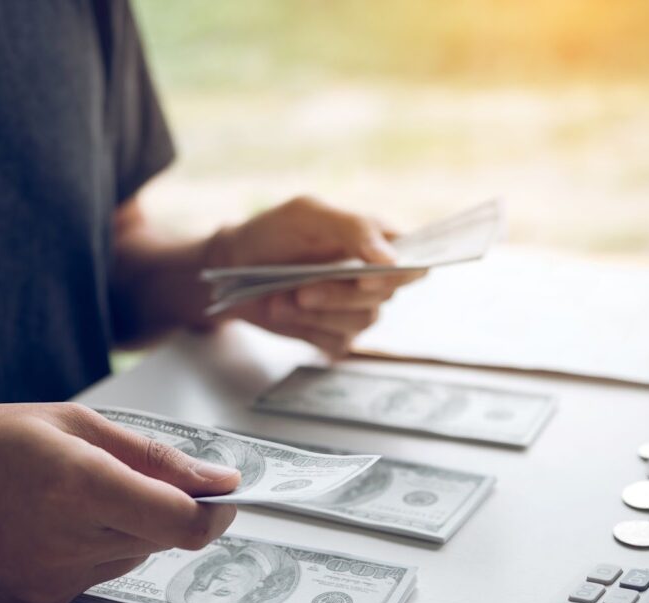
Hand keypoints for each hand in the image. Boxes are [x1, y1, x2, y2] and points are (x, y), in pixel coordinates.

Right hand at [0, 403, 238, 602]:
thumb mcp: (70, 422)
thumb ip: (152, 455)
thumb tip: (214, 477)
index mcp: (82, 486)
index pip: (184, 522)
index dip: (215, 511)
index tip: (224, 495)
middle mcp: (70, 542)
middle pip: (160, 538)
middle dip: (160, 507)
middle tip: (117, 477)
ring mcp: (53, 581)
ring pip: (130, 555)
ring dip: (122, 527)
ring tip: (66, 496)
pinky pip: (94, 576)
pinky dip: (88, 549)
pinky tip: (45, 524)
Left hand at [208, 196, 424, 355]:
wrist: (233, 269)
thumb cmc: (274, 233)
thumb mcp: (308, 214)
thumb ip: (354, 229)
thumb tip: (392, 260)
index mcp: (377, 243)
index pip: (414, 263)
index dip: (401, 274)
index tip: (367, 280)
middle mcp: (373, 278)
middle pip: (384, 296)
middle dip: (339, 295)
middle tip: (302, 290)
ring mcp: (355, 309)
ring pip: (361, 321)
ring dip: (318, 313)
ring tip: (283, 299)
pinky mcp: (335, 334)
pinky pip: (338, 342)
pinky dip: (308, 330)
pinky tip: (284, 311)